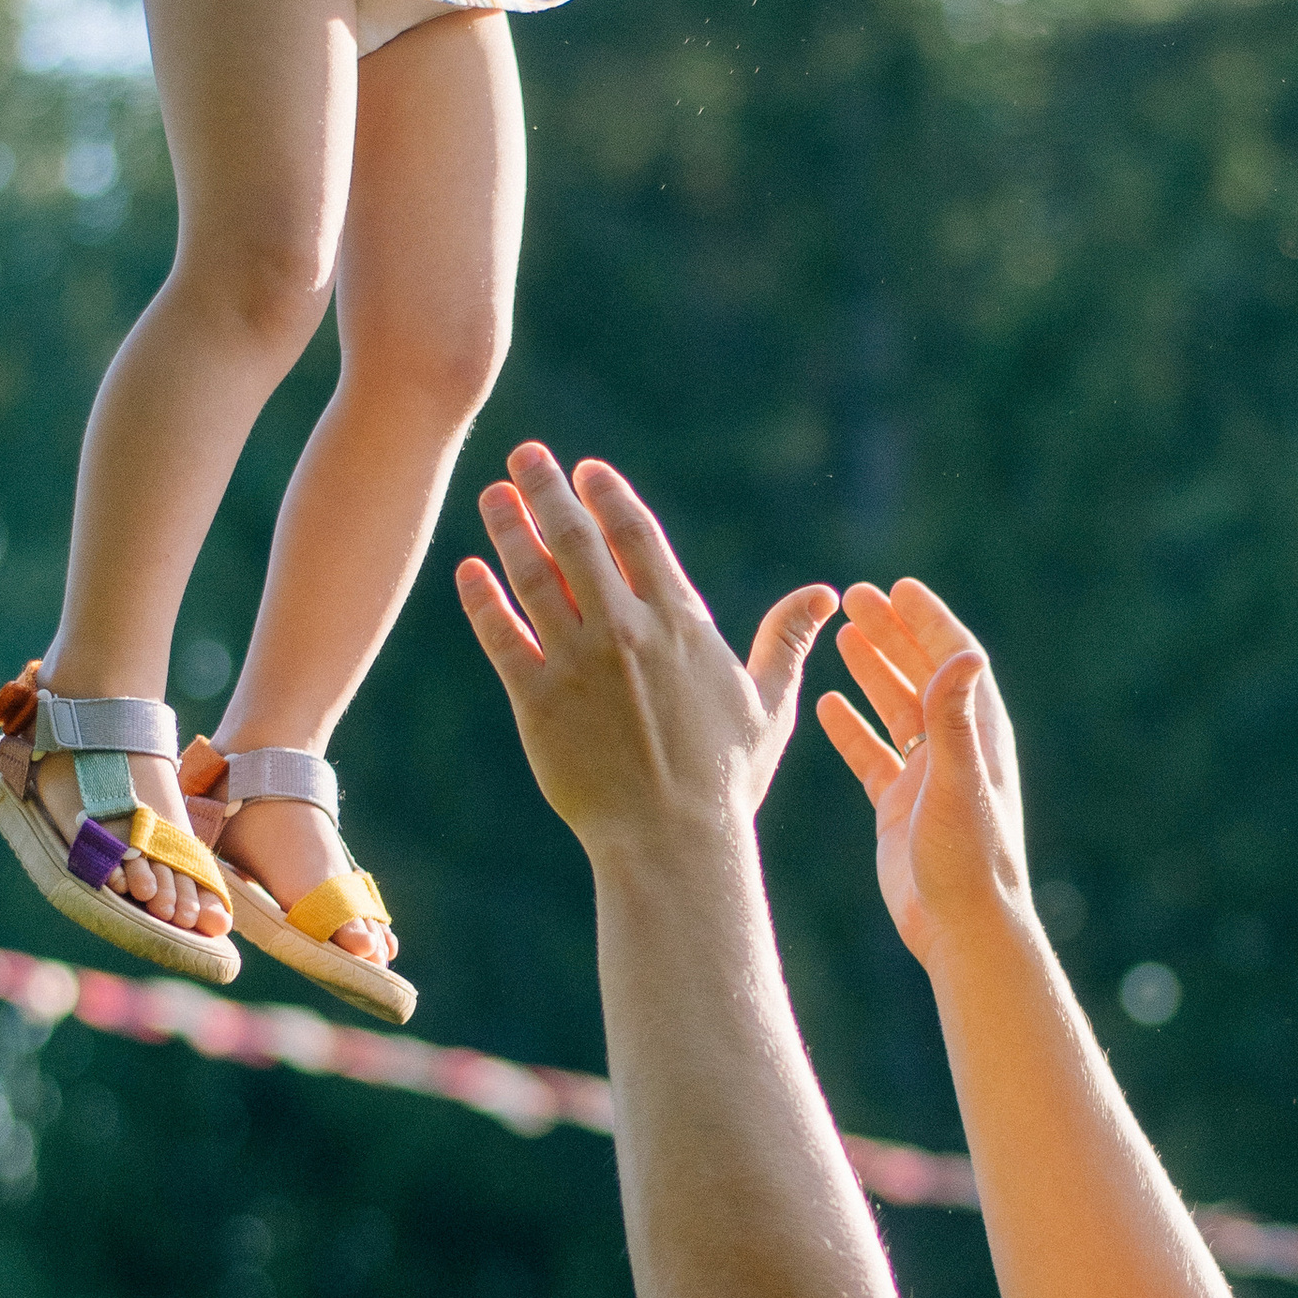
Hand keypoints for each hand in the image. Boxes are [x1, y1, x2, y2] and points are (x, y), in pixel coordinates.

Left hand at [457, 444, 837, 851]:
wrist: (673, 841)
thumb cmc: (726, 779)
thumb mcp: (769, 704)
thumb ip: (787, 640)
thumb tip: (826, 595)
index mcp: (681, 623)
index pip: (637, 535)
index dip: (608, 495)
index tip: (588, 470)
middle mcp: (626, 630)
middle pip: (577, 538)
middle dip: (548, 489)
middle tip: (526, 456)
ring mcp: (577, 663)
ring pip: (534, 577)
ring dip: (510, 528)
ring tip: (493, 496)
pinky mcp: (538, 701)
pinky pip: (502, 636)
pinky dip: (483, 599)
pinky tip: (470, 570)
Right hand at [817, 578, 1031, 970]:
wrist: (960, 927)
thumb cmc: (968, 857)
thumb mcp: (958, 781)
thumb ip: (954, 719)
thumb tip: (964, 652)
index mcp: (979, 734)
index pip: (954, 660)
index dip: (929, 621)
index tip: (899, 588)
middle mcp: (955, 749)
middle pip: (922, 674)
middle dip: (893, 633)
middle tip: (856, 596)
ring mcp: (927, 777)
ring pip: (897, 709)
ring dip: (872, 671)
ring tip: (843, 635)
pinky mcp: (900, 808)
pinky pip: (874, 755)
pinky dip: (853, 728)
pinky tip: (827, 704)